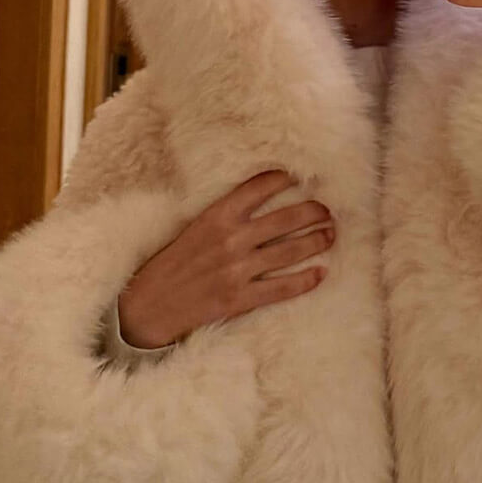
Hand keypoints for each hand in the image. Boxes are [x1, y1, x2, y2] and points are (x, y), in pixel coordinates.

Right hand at [118, 171, 332, 347]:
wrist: (150, 305)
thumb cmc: (175, 262)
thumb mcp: (195, 226)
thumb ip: (226, 214)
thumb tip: (260, 199)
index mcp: (217, 216)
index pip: (259, 188)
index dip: (285, 179)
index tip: (302, 177)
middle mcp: (231, 239)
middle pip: (285, 219)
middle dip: (314, 212)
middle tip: (328, 211)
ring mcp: (237, 269)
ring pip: (290, 251)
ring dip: (316, 241)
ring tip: (331, 235)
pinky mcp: (240, 298)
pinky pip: (282, 288)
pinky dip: (305, 280)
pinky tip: (321, 273)